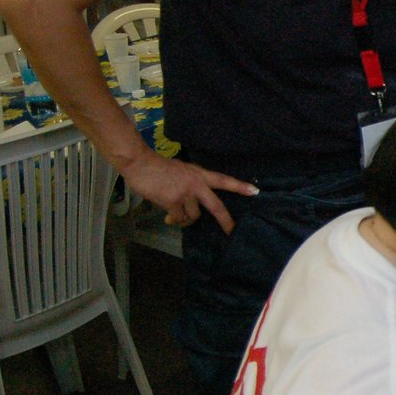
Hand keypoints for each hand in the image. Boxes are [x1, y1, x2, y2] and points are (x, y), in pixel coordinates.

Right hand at [120, 150, 256, 232]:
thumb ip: (190, 186)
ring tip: (176, 216)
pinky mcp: (172, 201)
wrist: (140, 163)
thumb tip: (186, 209)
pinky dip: (174, 220)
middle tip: (232, 231)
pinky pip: (178, 218)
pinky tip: (168, 218)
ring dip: (185, 219)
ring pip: (193, 216)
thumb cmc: (159, 167)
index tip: (255, 191)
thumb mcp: (182, 171)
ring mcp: (185, 193)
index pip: (224, 180)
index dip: (239, 186)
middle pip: (216, 206)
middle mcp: (196, 184)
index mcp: (200, 174)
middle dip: (226, 220)